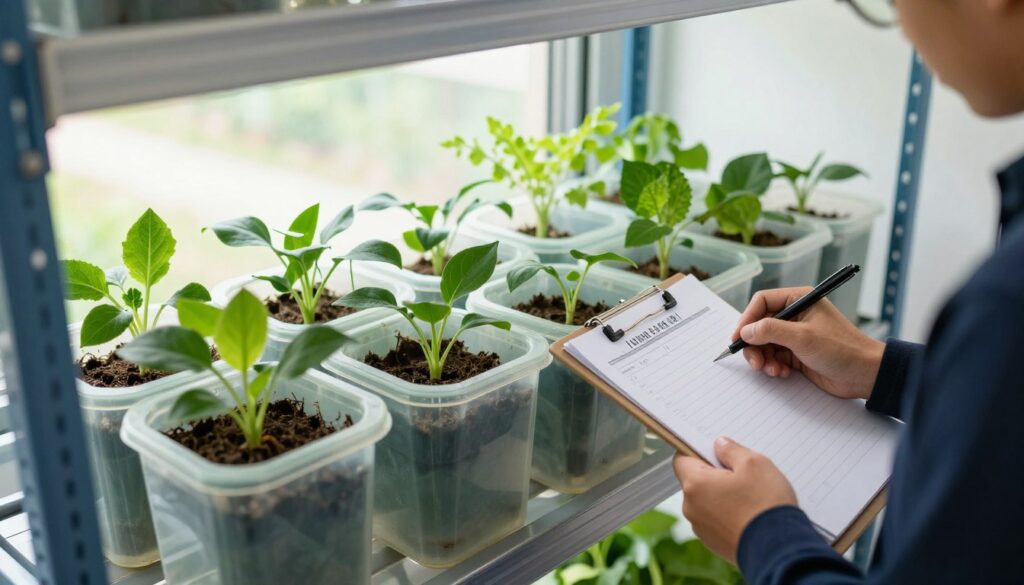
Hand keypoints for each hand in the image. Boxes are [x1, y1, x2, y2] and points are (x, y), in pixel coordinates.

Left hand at [674, 438, 796, 563]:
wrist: (779, 550)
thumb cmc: (766, 505)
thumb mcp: (754, 463)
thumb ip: (731, 450)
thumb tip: (719, 446)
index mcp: (695, 485)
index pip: (681, 459)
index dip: (697, 451)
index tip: (715, 450)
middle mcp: (692, 508)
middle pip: (696, 481)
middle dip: (715, 474)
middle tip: (741, 474)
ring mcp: (702, 529)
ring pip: (707, 502)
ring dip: (722, 496)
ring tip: (750, 496)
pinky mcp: (714, 544)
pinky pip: (716, 521)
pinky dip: (728, 515)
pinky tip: (749, 514)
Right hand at [731, 288, 884, 399]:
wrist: (865, 375)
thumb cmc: (842, 349)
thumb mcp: (803, 337)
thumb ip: (770, 330)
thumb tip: (745, 331)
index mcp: (799, 300)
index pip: (761, 302)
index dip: (747, 319)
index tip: (738, 337)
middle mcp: (795, 315)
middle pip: (759, 325)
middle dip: (754, 344)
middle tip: (754, 362)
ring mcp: (795, 335)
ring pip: (764, 343)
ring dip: (763, 358)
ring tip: (772, 370)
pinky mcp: (796, 353)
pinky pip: (773, 357)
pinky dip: (773, 366)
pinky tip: (782, 373)